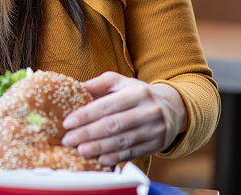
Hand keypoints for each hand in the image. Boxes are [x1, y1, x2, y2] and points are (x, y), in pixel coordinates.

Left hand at [61, 71, 186, 165]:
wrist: (173, 109)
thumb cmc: (138, 93)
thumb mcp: (121, 82)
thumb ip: (98, 84)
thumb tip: (75, 88)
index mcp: (137, 93)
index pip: (106, 106)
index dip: (85, 115)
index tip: (68, 123)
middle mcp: (148, 111)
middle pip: (113, 125)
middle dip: (87, 133)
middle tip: (68, 139)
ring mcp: (154, 130)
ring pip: (122, 141)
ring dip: (98, 147)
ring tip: (80, 150)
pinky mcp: (156, 145)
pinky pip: (133, 152)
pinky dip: (115, 157)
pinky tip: (99, 158)